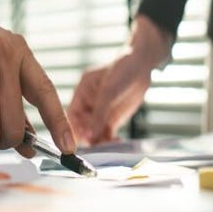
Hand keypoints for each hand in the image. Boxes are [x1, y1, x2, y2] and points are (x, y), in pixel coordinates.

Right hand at [68, 15, 171, 144]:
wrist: (142, 65)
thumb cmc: (123, 68)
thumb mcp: (108, 91)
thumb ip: (99, 114)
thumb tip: (90, 136)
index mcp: (81, 93)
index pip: (71, 115)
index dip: (72, 129)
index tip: (78, 142)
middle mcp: (88, 104)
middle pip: (82, 127)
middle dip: (88, 138)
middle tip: (97, 146)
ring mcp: (100, 112)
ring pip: (94, 133)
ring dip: (100, 141)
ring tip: (110, 145)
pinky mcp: (112, 118)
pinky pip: (107, 134)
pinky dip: (110, 140)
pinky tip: (116, 142)